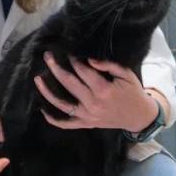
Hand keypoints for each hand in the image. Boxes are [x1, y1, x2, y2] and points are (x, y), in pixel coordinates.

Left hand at [35, 52, 156, 131]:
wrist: (138, 116)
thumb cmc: (132, 92)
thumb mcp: (126, 75)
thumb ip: (109, 65)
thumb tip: (90, 60)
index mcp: (103, 90)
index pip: (83, 71)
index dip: (73, 60)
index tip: (67, 51)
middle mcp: (92, 103)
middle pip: (69, 83)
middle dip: (56, 68)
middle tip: (47, 56)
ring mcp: (87, 115)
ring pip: (62, 104)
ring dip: (47, 92)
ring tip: (37, 79)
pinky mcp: (85, 124)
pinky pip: (66, 123)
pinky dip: (53, 119)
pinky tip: (43, 109)